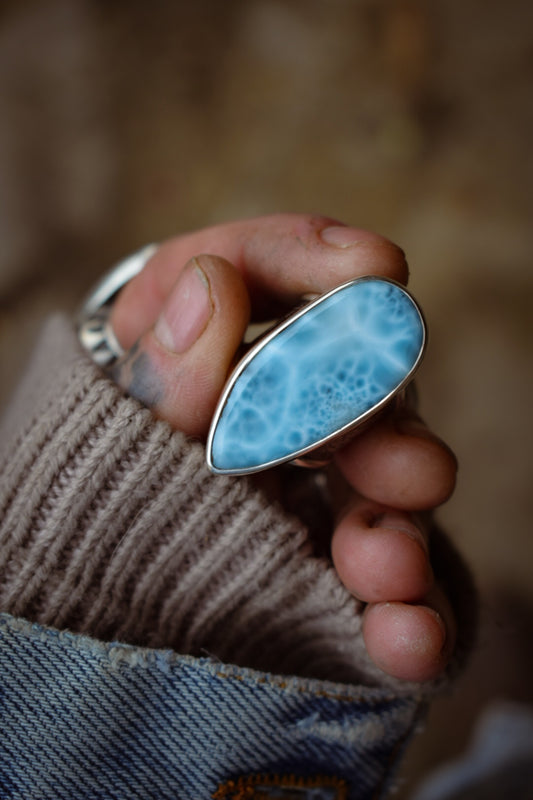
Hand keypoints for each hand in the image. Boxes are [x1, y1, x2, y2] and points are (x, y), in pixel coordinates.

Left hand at [110, 213, 457, 682]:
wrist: (96, 591)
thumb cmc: (98, 489)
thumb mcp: (115, 434)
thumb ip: (160, 371)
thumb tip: (213, 284)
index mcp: (207, 343)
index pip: (258, 271)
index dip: (315, 257)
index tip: (373, 267)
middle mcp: (281, 398)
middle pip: (346, 382)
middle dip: (375, 417)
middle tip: (399, 454)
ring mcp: (320, 479)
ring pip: (381, 490)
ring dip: (396, 528)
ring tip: (388, 572)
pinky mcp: (342, 557)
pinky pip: (388, 585)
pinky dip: (406, 613)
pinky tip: (407, 637)